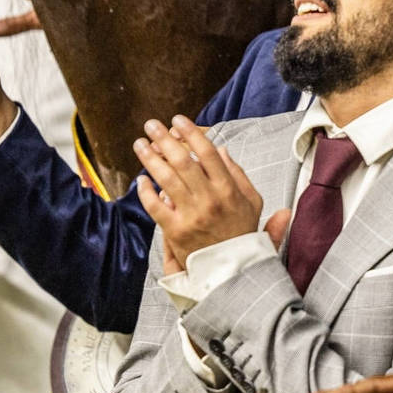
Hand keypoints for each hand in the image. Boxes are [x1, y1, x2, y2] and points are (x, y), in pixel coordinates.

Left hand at [132, 116, 267, 271]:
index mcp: (228, 189)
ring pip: (166, 179)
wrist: (234, 272)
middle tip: (151, 125)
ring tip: (140, 144)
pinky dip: (145, 191)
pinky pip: (155, 206)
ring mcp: (191, 215)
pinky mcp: (176, 232)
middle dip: (164, 138)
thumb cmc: (242, 234)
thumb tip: (222, 150)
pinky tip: (141, 180)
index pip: (207, 153)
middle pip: (183, 161)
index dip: (191, 133)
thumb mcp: (252, 202)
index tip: (178, 120)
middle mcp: (209, 199)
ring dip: (150, 158)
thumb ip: (239, 175)